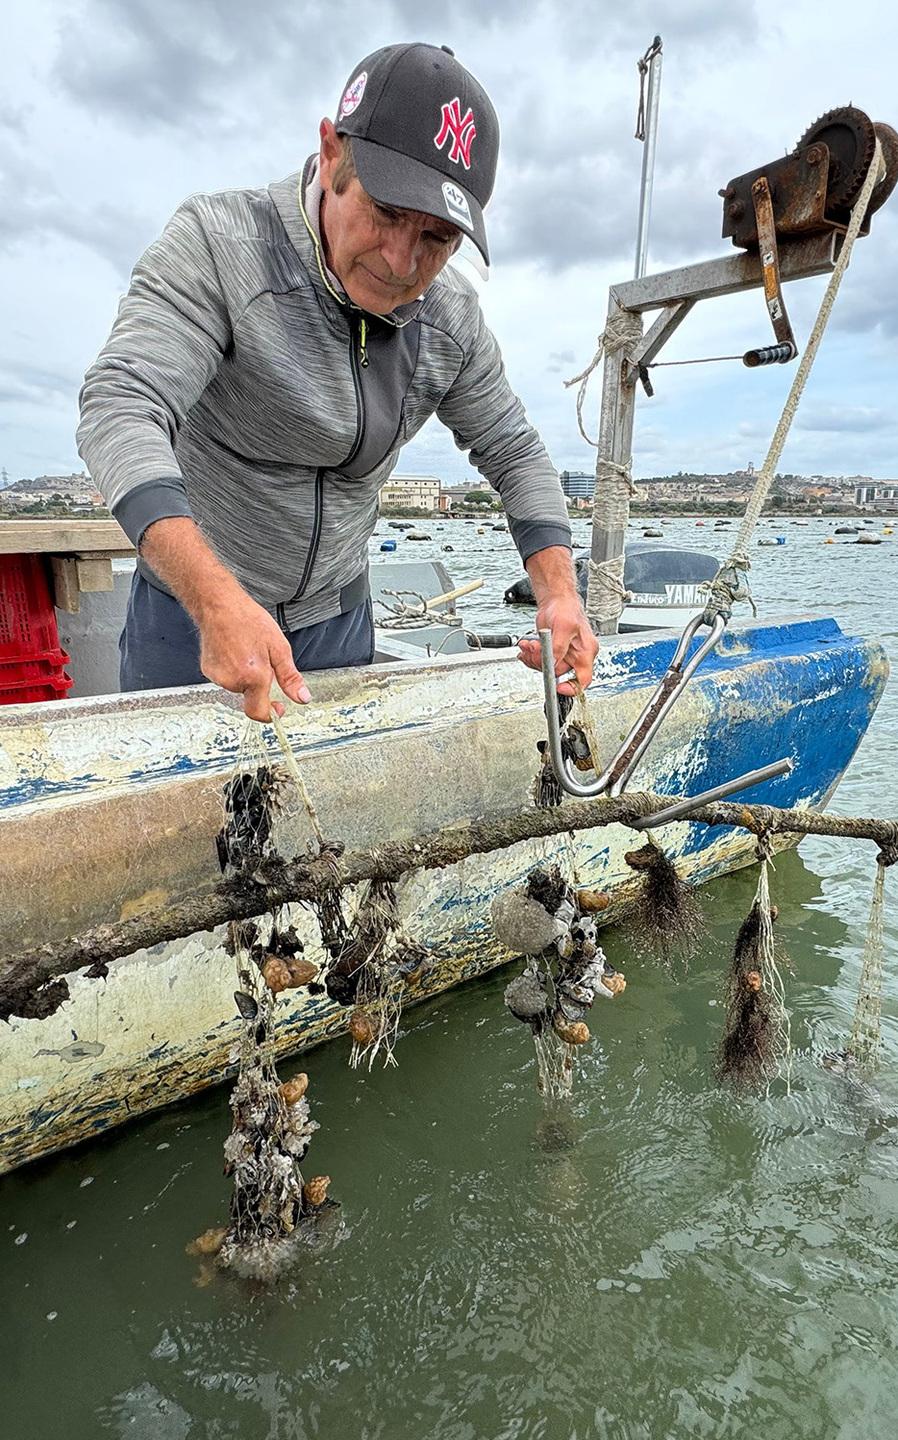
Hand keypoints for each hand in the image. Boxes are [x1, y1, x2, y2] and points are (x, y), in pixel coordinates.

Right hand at [197, 595, 311, 720]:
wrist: (219, 605)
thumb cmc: (248, 620)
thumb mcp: (279, 647)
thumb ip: (290, 677)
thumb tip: (302, 698)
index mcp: (253, 677)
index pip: (259, 713)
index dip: (270, 714)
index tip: (278, 708)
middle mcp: (233, 680)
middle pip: (250, 695)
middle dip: (259, 683)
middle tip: (261, 658)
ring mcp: (218, 676)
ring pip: (238, 685)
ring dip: (245, 675)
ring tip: (246, 650)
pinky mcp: (208, 670)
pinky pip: (225, 677)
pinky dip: (232, 669)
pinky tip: (233, 650)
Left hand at [517, 593, 597, 693]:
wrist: (556, 600)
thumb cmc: (566, 608)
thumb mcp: (564, 626)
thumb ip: (559, 647)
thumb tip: (553, 664)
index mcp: (586, 652)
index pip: (583, 679)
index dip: (571, 688)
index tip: (557, 687)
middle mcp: (576, 655)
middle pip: (558, 672)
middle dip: (542, 663)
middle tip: (535, 651)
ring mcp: (564, 654)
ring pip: (547, 668)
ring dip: (534, 658)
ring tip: (530, 645)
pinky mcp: (552, 652)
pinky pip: (540, 661)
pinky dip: (531, 655)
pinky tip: (528, 646)